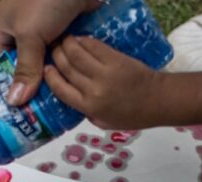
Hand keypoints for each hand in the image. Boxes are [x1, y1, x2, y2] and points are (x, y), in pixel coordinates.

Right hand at [0, 0, 99, 104]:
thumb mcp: (30, 35)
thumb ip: (25, 69)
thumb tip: (14, 102)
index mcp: (7, 28)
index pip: (3, 62)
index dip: (8, 84)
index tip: (17, 109)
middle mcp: (28, 29)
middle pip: (28, 65)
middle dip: (35, 85)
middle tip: (41, 115)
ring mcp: (51, 27)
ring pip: (51, 59)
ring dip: (57, 76)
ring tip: (61, 106)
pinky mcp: (72, 25)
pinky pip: (70, 50)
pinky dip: (74, 63)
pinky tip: (79, 83)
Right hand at [45, 35, 164, 129]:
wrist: (155, 101)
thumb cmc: (131, 115)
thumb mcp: (103, 122)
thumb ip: (85, 111)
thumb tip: (72, 95)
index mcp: (89, 107)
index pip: (60, 89)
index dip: (50, 77)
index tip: (46, 69)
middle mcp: (93, 89)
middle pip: (66, 68)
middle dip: (56, 56)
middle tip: (52, 50)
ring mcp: (104, 73)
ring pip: (77, 54)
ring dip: (66, 44)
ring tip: (63, 41)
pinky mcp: (115, 59)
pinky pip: (94, 46)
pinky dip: (84, 41)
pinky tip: (79, 39)